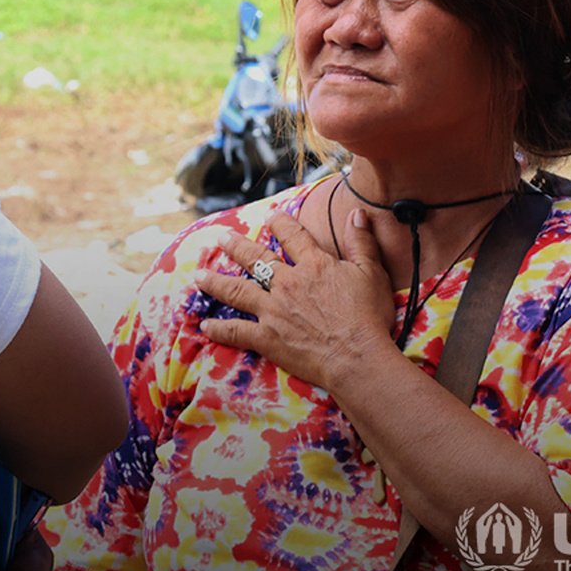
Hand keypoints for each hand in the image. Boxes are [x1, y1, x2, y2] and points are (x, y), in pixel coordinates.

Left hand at [193, 209, 395, 389]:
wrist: (356, 357)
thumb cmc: (368, 317)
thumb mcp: (372, 273)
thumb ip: (361, 242)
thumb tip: (357, 213)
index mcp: (313, 266)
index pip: (292, 236)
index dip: (281, 223)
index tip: (271, 215)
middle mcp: (287, 283)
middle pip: (255, 259)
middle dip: (236, 246)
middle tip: (222, 239)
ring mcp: (272, 310)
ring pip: (237, 291)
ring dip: (216, 282)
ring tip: (198, 276)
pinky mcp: (266, 337)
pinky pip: (236, 330)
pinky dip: (219, 328)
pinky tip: (205, 325)